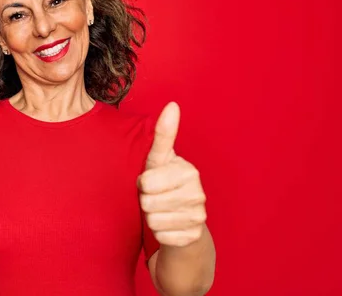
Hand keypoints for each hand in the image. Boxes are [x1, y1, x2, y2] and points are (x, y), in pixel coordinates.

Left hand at [137, 102, 206, 246]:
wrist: (181, 220)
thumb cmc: (163, 184)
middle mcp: (198, 194)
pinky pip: (162, 237)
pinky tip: (168, 226)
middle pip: (148, 203)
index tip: (151, 180)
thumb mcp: (159, 159)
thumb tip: (172, 105)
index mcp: (189, 172)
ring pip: (154, 221)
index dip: (143, 183)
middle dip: (145, 201)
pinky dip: (159, 234)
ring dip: (151, 218)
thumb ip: (164, 134)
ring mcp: (198, 217)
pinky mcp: (193, 238)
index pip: (147, 182)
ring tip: (160, 211)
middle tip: (155, 198)